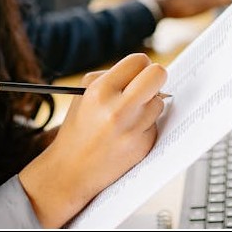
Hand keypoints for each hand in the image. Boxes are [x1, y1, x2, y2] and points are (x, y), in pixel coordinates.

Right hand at [17, 54, 166, 226]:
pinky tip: (127, 134)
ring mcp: (133, 130)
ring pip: (159, 102)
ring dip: (148, 105)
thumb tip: (145, 69)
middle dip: (155, 77)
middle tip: (148, 85)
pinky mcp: (143, 146)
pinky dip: (145, 125)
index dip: (140, 65)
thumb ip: (114, 77)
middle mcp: (118, 110)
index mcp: (100, 91)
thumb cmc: (79, 127)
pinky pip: (155, 123)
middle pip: (157, 75)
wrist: (72, 170)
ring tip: (128, 116)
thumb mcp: (85, 93)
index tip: (137, 73)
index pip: (139, 61)